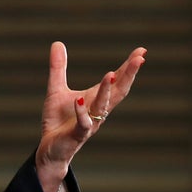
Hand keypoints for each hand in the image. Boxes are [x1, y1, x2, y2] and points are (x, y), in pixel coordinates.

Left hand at [35, 42, 145, 191]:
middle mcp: (98, 111)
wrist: (50, 149)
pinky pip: (83, 123)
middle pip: (118, 92)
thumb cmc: (58, 121)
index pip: (117, 81)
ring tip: (111, 73)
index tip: (141, 52)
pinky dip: (82, 112)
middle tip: (140, 59)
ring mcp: (89, 123)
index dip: (129, 67)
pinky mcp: (77, 135)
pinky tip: (79, 99)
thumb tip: (57, 42)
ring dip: (107, 91)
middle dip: (129, 75)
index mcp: (96, 99)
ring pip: (103, 106)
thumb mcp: (56, 89)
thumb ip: (58, 67)